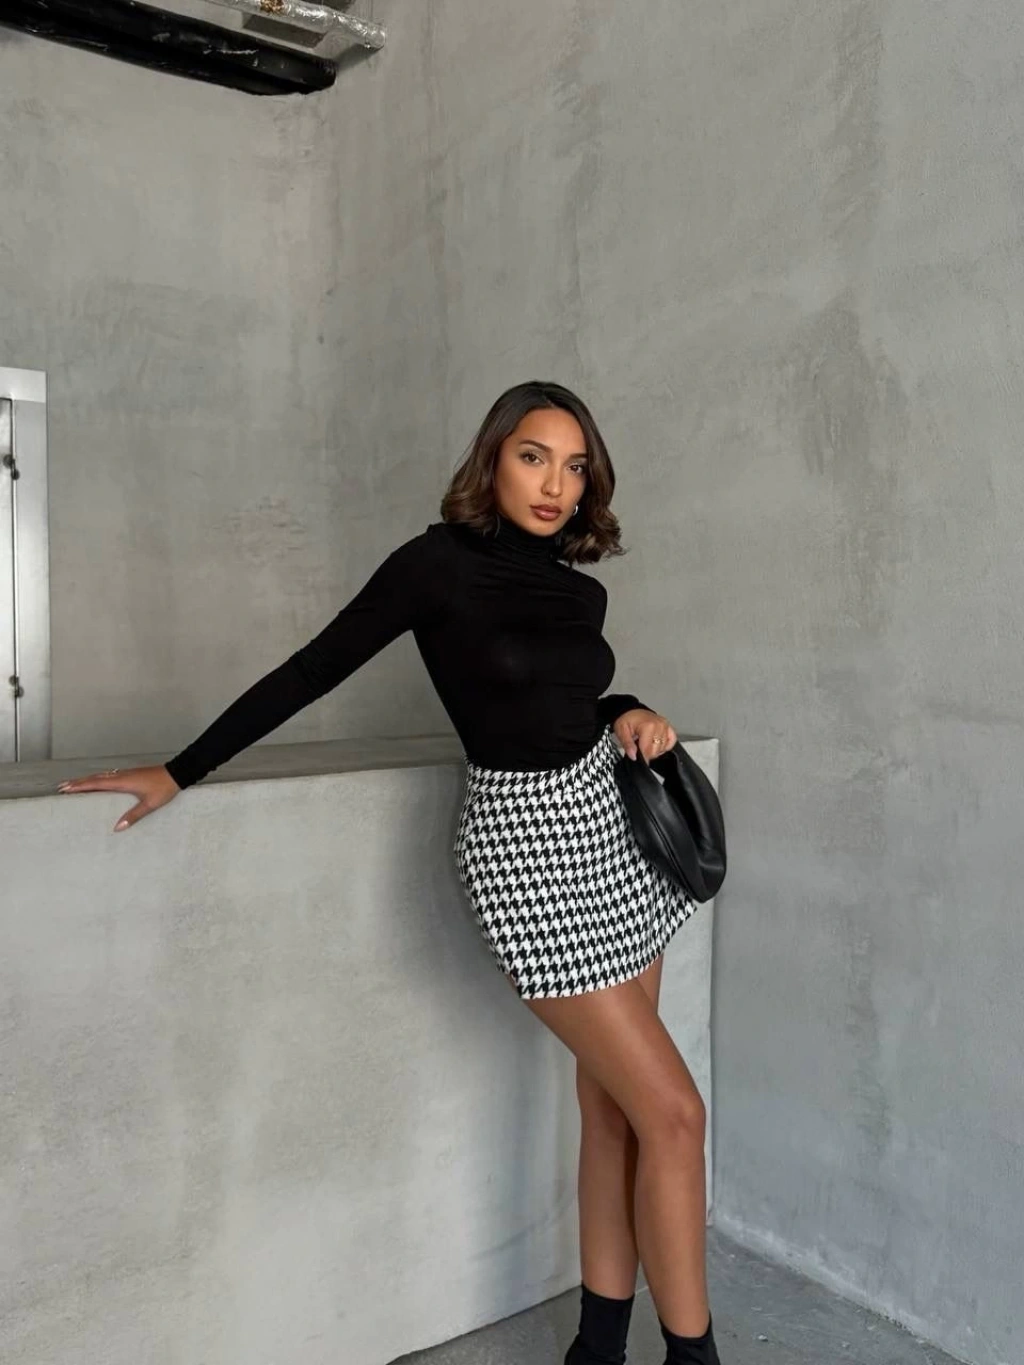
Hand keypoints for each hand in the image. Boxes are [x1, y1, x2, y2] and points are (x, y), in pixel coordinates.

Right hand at [56, 764, 181, 832]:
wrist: (176, 773)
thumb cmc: (164, 788)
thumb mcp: (149, 804)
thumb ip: (133, 816)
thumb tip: (117, 828)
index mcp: (123, 782)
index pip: (96, 784)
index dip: (80, 786)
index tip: (65, 788)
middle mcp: (121, 776)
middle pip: (95, 778)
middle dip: (78, 782)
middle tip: (62, 787)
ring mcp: (126, 774)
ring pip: (101, 776)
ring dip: (87, 779)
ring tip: (75, 784)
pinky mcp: (131, 774)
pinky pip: (109, 776)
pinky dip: (98, 778)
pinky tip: (98, 781)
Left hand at [613, 708, 676, 761]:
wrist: (631, 711)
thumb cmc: (627, 719)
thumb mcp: (622, 732)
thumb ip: (628, 745)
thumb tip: (633, 756)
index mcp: (648, 726)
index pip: (648, 751)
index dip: (641, 757)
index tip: (636, 756)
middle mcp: (660, 725)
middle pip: (656, 751)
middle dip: (647, 753)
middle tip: (639, 746)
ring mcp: (665, 726)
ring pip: (663, 748)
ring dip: (655, 749)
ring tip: (646, 742)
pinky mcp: (669, 727)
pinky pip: (672, 741)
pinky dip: (665, 745)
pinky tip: (657, 743)